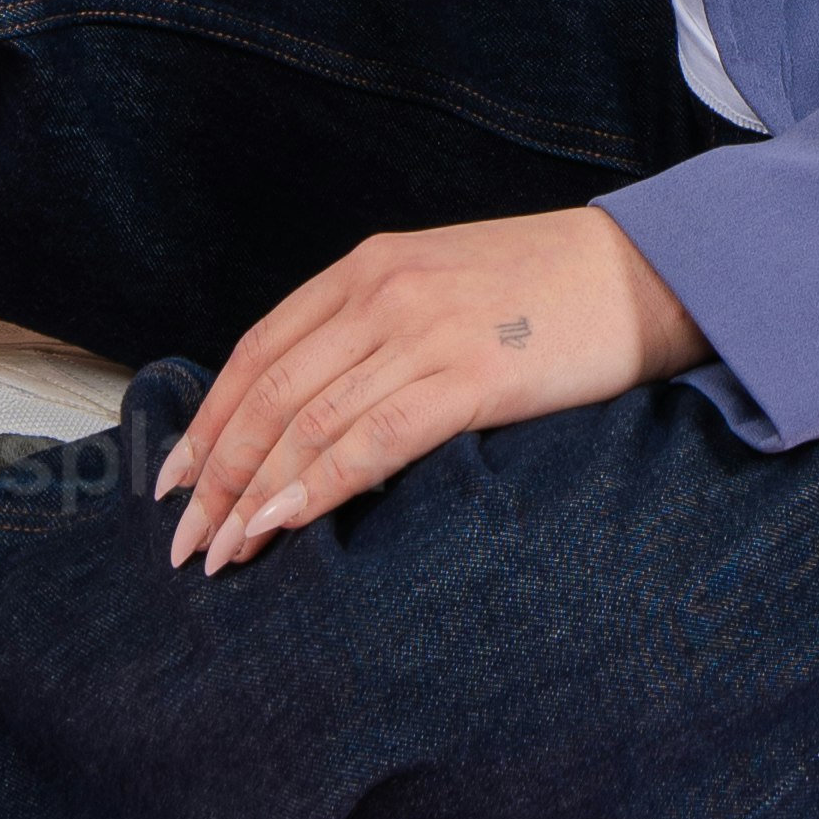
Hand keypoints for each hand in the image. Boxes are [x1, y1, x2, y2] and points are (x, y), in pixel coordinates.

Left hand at [156, 201, 698, 570]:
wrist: (646, 270)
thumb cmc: (546, 288)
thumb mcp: (441, 283)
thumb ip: (374, 328)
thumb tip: (307, 410)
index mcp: (371, 264)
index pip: (258, 351)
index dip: (208, 422)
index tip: (173, 483)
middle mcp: (384, 290)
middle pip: (270, 393)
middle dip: (216, 474)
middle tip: (186, 542)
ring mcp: (425, 330)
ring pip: (308, 422)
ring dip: (254, 496)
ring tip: (224, 553)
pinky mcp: (470, 375)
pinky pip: (372, 439)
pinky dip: (319, 486)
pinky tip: (286, 523)